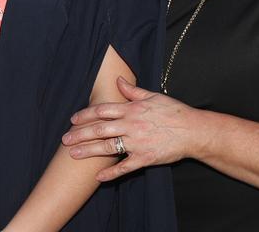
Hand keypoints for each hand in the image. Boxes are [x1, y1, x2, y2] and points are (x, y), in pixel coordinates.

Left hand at [61, 77, 200, 181]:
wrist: (193, 131)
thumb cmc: (174, 111)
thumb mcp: (153, 96)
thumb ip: (133, 90)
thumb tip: (118, 80)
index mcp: (132, 109)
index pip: (103, 110)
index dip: (86, 115)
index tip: (73, 120)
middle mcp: (131, 125)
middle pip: (100, 129)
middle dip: (80, 134)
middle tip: (65, 139)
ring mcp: (137, 143)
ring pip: (107, 147)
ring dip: (88, 151)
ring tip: (73, 154)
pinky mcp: (145, 158)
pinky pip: (125, 167)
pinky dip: (111, 173)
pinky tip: (98, 177)